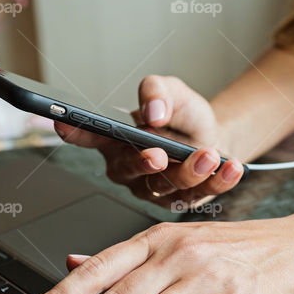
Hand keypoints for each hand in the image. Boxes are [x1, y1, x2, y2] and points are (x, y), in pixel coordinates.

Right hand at [54, 75, 244, 206]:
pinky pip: (199, 195)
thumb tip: (153, 111)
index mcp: (115, 140)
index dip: (73, 131)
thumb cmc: (182, 117)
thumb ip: (158, 92)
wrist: (214, 137)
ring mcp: (153, 189)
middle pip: (129, 170)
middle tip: (157, 155)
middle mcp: (128, 169)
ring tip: (209, 154)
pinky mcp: (180, 202)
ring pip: (167, 186)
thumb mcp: (171, 91)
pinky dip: (218, 181)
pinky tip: (231, 167)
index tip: (63, 123)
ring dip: (190, 171)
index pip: (88, 135)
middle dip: (144, 163)